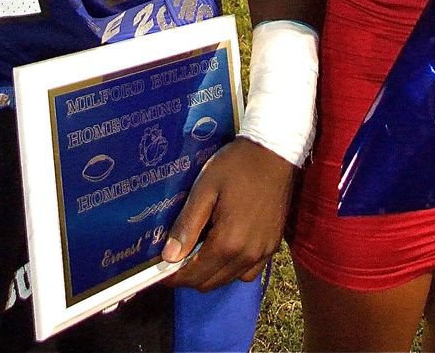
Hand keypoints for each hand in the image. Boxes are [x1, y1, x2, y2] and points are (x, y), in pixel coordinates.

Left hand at [161, 137, 293, 290]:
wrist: (275, 152)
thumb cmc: (236, 165)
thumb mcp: (205, 188)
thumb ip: (187, 225)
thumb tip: (169, 256)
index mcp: (228, 242)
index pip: (195, 275)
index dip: (174, 277)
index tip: (159, 271)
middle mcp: (247, 255)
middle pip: (211, 282)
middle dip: (189, 277)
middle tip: (175, 259)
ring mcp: (263, 252)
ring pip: (229, 279)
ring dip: (210, 274)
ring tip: (197, 253)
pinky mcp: (273, 246)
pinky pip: (248, 272)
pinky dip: (232, 270)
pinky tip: (225, 251)